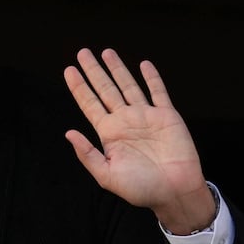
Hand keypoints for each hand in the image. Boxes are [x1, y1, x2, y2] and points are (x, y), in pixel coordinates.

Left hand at [62, 48, 215, 234]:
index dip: (79, 87)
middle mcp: (125, 121)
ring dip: (118, 69)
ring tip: (106, 52)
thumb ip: (87, 154)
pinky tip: (143, 65)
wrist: (174, 191)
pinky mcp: (167, 116)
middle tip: (82, 52)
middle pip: (105, 89)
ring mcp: (146, 116)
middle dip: (94, 71)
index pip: (90, 104)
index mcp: (109, 134)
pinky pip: (158, 92)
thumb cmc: (141, 189)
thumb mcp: (107, 176)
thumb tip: (69, 133)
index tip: (68, 70)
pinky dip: (151, 78)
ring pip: (128, 86)